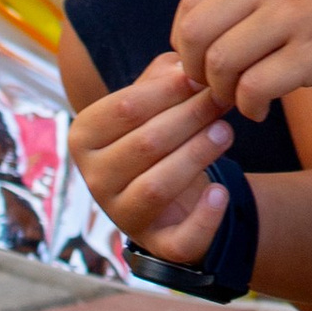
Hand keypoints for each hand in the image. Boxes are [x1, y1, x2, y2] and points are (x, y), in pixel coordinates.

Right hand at [67, 52, 237, 263]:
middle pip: (145, 144)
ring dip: (196, 155)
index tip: (203, 74)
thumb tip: (186, 66)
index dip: (168, 89)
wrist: (174, 189)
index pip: (124, 108)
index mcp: (84, 137)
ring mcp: (121, 215)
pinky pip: (178, 239)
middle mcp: (94, 179)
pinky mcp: (156, 244)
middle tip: (224, 100)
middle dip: (190, 117)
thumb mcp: (155, 97)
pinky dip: (203, 219)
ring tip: (226, 132)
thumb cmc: (160, 129)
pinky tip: (221, 193)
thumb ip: (165, 75)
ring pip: (156, 187)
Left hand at [169, 0, 311, 118]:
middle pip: (194, 35)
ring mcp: (292, 17)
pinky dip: (248, 107)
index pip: (190, 4)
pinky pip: (254, 88)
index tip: (205, 65)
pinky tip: (263, 109)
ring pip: (219, 64)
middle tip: (218, 88)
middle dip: (195, 71)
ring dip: (222, 93)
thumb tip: (202, 39)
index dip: (185, 44)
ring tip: (242, 100)